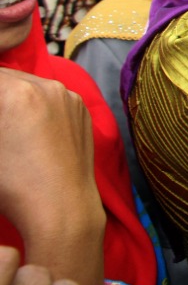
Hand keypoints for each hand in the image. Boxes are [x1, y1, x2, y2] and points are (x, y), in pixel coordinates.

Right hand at [0, 70, 104, 284]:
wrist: (62, 207)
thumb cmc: (11, 184)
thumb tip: (0, 118)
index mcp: (18, 92)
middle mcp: (49, 86)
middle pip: (7, 78)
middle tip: (0, 124)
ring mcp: (70, 97)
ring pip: (30, 85)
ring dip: (13, 95)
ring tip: (7, 123)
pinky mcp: (83, 110)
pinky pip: (52, 97)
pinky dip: (36, 104)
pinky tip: (28, 129)